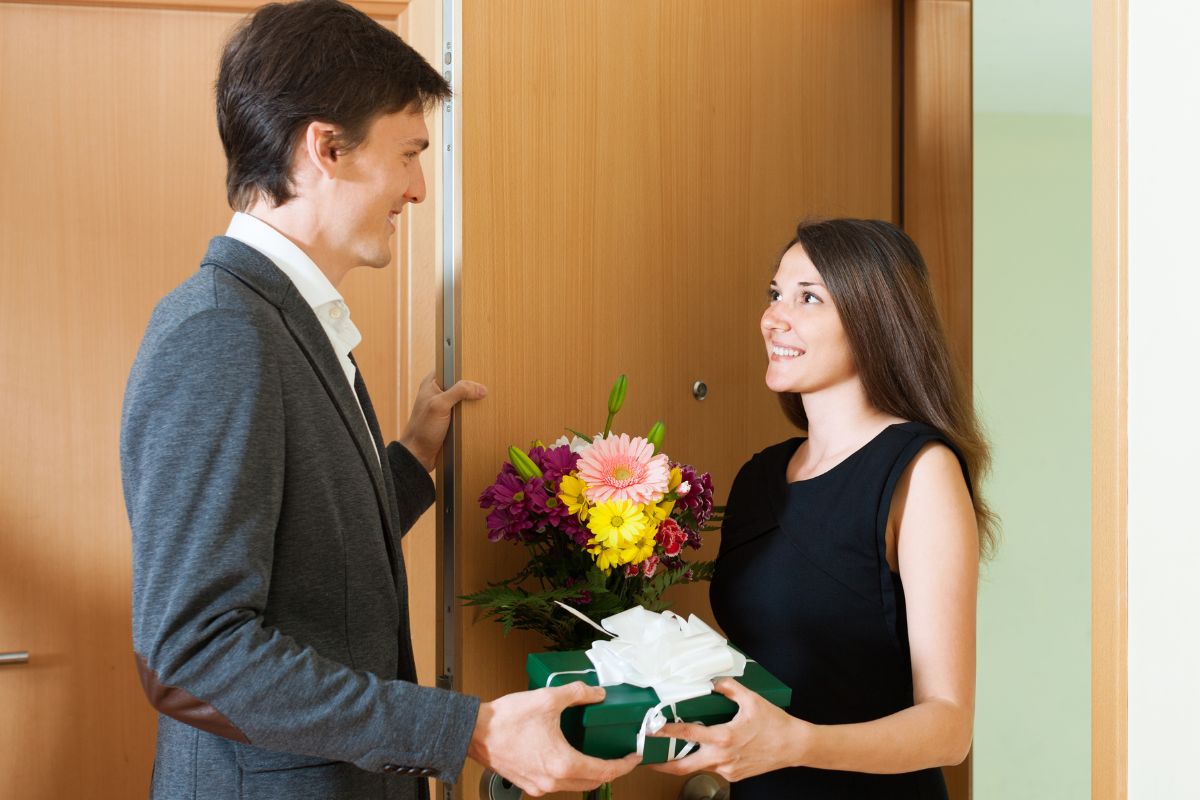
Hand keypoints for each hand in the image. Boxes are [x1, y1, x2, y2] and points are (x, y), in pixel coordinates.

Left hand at [398, 372, 486, 470]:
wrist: (419, 455)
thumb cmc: (422, 429)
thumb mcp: (440, 405)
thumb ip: (459, 392)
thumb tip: (481, 388)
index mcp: (431, 383)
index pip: (451, 369)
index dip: (464, 371)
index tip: (478, 374)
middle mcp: (438, 393)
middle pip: (460, 384)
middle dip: (471, 388)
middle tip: (484, 390)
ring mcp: (444, 407)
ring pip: (463, 399)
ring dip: (472, 403)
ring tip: (485, 402)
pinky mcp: (449, 419)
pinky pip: (464, 413)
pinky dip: (471, 414)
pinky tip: (479, 415)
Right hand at [468, 682, 641, 796]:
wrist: (473, 732)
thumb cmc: (505, 720)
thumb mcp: (547, 699)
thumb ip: (577, 694)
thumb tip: (596, 693)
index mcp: (562, 763)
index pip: (604, 771)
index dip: (624, 765)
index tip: (633, 757)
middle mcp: (552, 780)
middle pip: (592, 782)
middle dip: (609, 770)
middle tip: (619, 756)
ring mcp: (539, 786)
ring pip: (574, 784)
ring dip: (588, 772)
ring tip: (595, 754)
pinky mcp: (528, 785)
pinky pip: (557, 783)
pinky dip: (568, 773)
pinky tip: (567, 756)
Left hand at [649, 678, 806, 782]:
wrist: (794, 746)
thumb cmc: (775, 724)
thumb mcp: (752, 700)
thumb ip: (730, 689)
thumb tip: (715, 682)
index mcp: (723, 737)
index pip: (687, 734)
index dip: (667, 731)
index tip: (653, 729)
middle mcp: (722, 757)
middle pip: (684, 767)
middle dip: (663, 765)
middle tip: (648, 760)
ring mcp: (728, 769)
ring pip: (700, 766)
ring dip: (687, 759)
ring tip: (676, 750)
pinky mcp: (734, 775)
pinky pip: (716, 767)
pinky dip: (710, 758)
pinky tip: (713, 749)